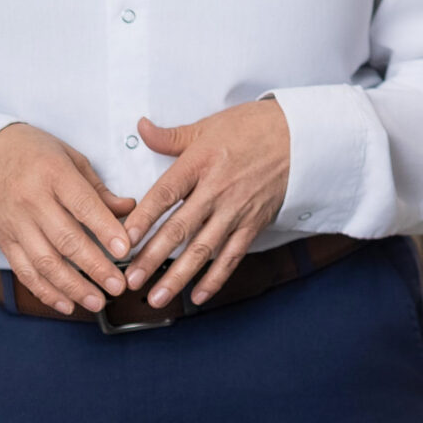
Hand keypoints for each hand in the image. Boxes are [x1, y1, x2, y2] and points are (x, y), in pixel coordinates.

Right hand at [0, 124, 135, 314]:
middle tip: (118, 285)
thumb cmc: (35, 153)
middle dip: (94, 267)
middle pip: (65, 239)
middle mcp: (32, 201)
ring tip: (97, 302)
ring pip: (44, 262)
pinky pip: (24, 272)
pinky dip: (45, 292)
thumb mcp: (70, 157)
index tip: (125, 249)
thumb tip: (129, 209)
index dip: (105, 229)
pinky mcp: (3, 241)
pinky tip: (67, 304)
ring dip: (72, 287)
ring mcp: (15, 224)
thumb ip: (98, 189)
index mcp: (53, 173)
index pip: (82, 205)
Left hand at [119, 100, 290, 308]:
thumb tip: (141, 127)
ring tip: (157, 297)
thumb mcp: (208, 126)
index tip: (123, 239)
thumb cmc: (252, 128)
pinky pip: (232, 256)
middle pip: (179, 228)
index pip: (165, 194)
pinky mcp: (254, 224)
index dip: (143, 218)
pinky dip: (216, 278)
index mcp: (200, 162)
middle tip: (131, 279)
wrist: (299, 136)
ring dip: (178, 275)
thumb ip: (171, 136)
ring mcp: (236, 210)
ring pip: (203, 249)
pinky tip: (198, 295)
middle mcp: (217, 190)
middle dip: (152, 257)